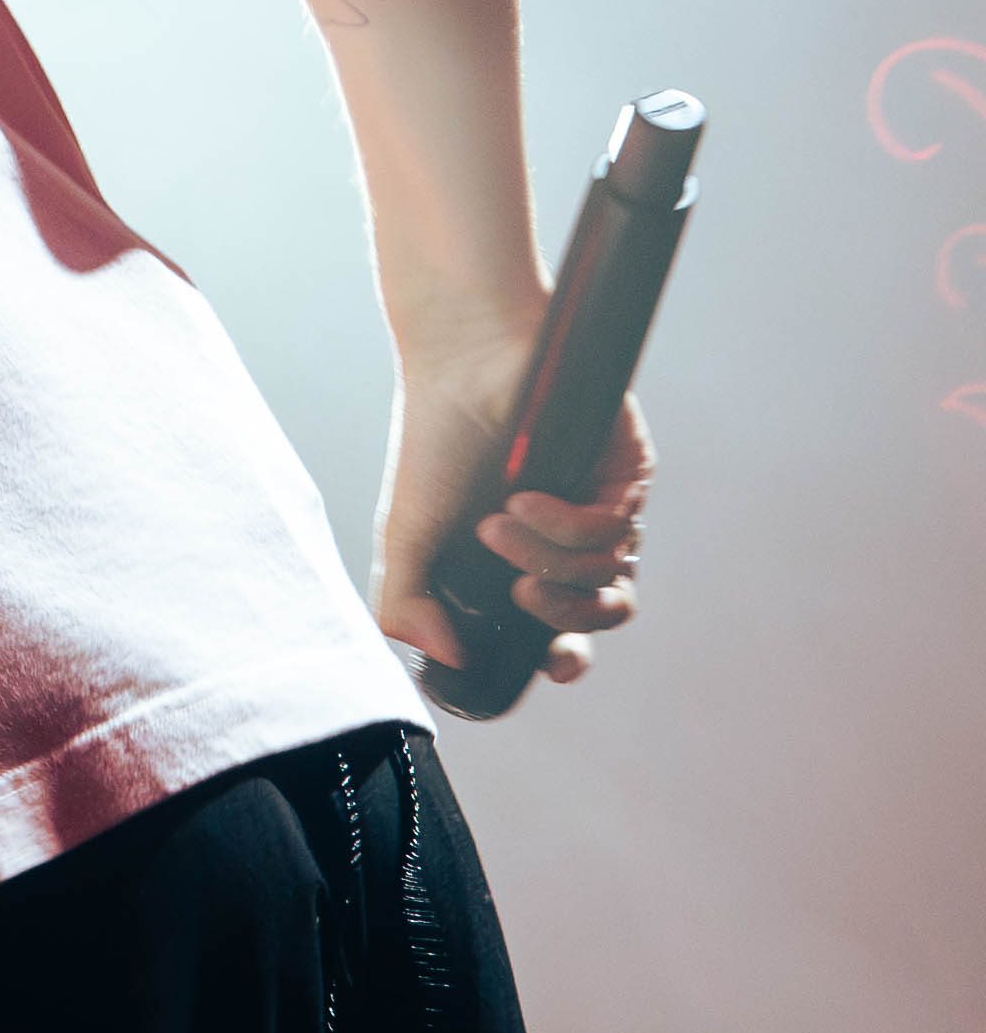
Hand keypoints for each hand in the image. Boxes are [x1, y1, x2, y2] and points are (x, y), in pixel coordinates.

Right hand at [376, 340, 650, 692]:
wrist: (457, 366)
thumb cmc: (433, 444)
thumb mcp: (406, 538)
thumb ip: (408, 607)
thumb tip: (451, 659)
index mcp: (529, 562)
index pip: (567, 630)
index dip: (569, 657)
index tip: (552, 666)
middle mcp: (574, 539)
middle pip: (604, 611)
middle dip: (565, 618)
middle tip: (520, 594)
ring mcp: (602, 504)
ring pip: (607, 573)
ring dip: (547, 559)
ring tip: (495, 525)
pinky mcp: (626, 471)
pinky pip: (614, 527)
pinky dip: (564, 526)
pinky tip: (521, 499)